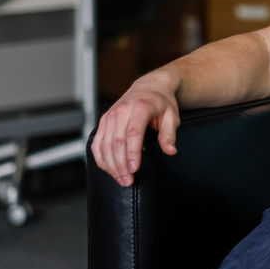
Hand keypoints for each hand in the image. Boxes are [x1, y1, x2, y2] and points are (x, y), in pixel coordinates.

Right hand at [89, 71, 180, 187]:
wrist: (149, 87)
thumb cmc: (161, 102)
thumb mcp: (172, 116)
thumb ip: (169, 134)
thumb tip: (171, 150)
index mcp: (140, 108)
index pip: (133, 134)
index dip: (132, 153)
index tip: (134, 169)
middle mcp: (121, 111)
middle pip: (116, 142)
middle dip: (121, 165)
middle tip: (128, 181)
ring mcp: (110, 116)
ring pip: (104, 145)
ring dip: (111, 165)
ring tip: (121, 179)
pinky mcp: (104, 122)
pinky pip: (97, 143)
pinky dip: (101, 158)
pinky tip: (109, 169)